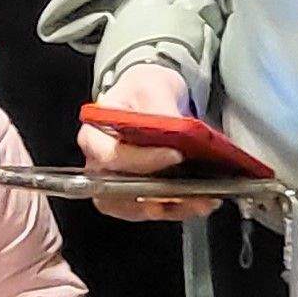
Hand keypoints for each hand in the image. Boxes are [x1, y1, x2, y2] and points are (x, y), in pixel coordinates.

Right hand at [78, 64, 201, 221]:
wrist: (154, 98)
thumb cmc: (144, 90)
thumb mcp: (152, 87)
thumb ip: (160, 107)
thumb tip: (175, 129)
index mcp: (94, 136)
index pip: (113, 156)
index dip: (144, 160)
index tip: (175, 154)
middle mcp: (99, 165)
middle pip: (120, 191)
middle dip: (158, 195)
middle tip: (192, 191)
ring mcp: (117, 183)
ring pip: (137, 208)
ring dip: (172, 208)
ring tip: (202, 200)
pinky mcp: (137, 194)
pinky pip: (154, 209)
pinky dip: (179, 209)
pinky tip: (203, 202)